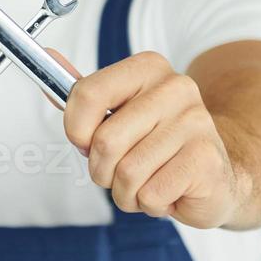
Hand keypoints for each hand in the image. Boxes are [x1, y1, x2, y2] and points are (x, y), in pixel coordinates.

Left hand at [55, 49, 241, 229]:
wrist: (213, 176)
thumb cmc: (156, 145)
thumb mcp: (118, 114)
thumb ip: (83, 94)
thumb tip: (47, 56)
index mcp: (148, 68)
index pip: (87, 94)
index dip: (76, 130)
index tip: (86, 142)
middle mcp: (176, 88)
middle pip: (104, 141)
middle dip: (102, 170)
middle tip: (122, 170)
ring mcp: (196, 123)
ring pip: (127, 173)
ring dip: (127, 192)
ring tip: (148, 182)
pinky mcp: (206, 160)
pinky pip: (150, 195)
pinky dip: (150, 204)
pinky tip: (169, 191)